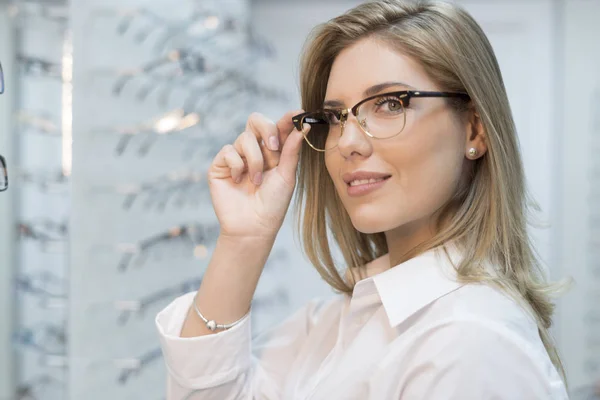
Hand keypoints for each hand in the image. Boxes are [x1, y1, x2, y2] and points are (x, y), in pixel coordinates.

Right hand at [208, 110, 309, 238]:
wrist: (253, 227)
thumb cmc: (273, 204)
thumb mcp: (287, 176)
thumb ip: (292, 151)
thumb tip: (304, 127)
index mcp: (273, 151)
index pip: (278, 127)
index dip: (287, 118)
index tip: (299, 113)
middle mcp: (254, 150)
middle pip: (256, 120)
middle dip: (267, 129)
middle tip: (274, 147)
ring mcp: (236, 156)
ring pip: (244, 138)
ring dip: (255, 160)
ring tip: (257, 181)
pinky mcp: (220, 165)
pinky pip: (228, 151)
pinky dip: (237, 165)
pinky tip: (239, 181)